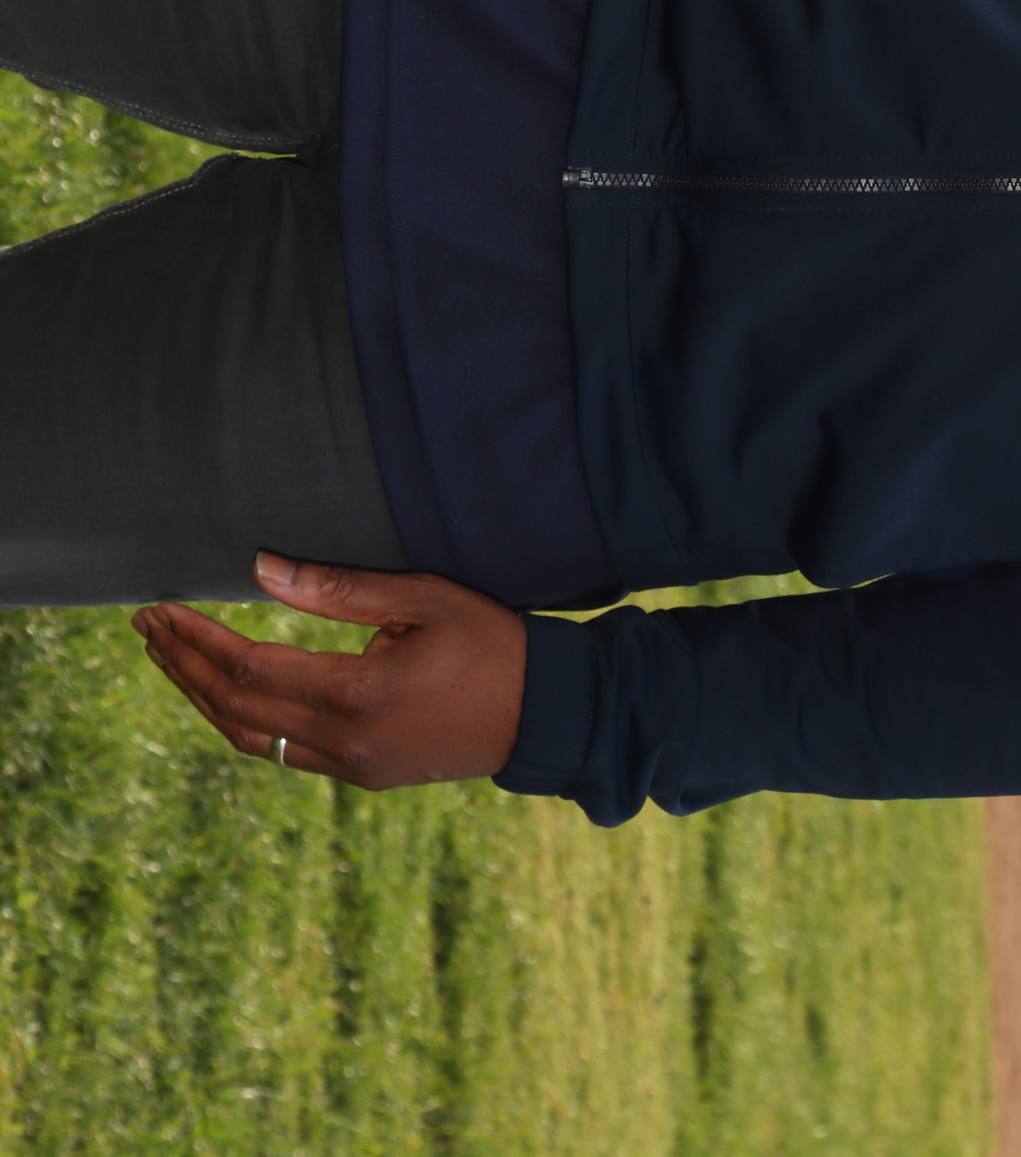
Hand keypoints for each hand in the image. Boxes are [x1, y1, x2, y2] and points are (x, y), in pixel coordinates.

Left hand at [133, 553, 527, 788]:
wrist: (548, 714)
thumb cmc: (494, 644)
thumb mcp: (426, 600)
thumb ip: (341, 589)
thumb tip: (261, 570)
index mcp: (359, 693)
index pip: (249, 666)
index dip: (197, 638)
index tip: (161, 609)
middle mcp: (345, 741)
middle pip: (234, 706)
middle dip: (182, 665)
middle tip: (146, 628)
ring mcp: (350, 767)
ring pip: (249, 738)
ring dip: (203, 698)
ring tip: (169, 661)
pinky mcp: (362, 776)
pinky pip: (282, 751)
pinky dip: (243, 720)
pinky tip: (227, 694)